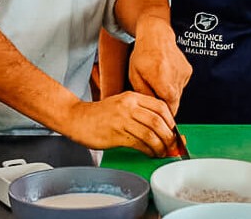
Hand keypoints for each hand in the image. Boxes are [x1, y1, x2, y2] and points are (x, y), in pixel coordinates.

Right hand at [59, 93, 177, 156]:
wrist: (76, 118)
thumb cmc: (100, 115)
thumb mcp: (121, 105)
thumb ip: (140, 112)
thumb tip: (162, 127)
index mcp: (132, 97)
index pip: (160, 106)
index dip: (171, 121)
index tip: (174, 131)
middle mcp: (128, 106)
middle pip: (158, 121)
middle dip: (169, 136)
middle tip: (172, 145)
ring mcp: (122, 120)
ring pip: (150, 133)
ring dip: (160, 146)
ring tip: (162, 152)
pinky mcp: (116, 135)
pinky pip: (138, 144)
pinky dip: (148, 150)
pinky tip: (150, 153)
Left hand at [127, 16, 191, 113]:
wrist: (156, 35)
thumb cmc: (142, 55)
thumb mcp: (135, 76)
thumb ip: (145, 95)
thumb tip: (151, 110)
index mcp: (163, 82)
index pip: (169, 109)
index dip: (164, 114)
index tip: (158, 116)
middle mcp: (176, 79)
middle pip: (175, 102)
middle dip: (165, 104)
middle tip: (155, 98)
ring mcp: (184, 75)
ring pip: (178, 94)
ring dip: (169, 93)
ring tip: (158, 81)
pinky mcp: (188, 71)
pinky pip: (181, 85)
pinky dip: (173, 84)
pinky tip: (164, 74)